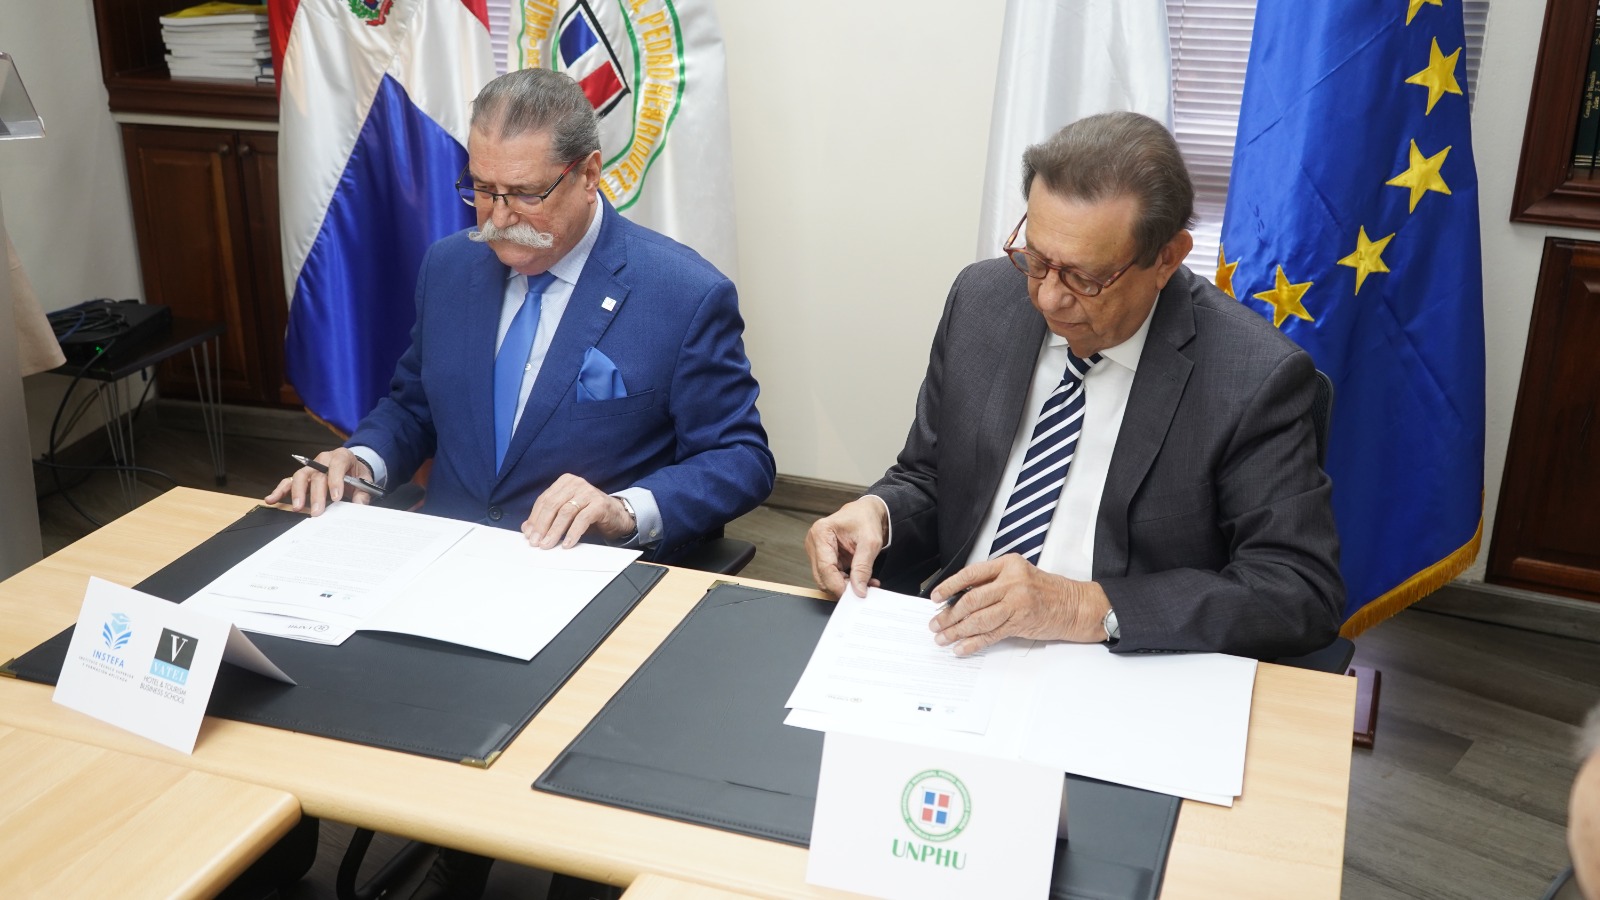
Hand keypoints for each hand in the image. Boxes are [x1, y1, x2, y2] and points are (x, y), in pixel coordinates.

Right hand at [264, 448, 374, 514]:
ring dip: (298, 493)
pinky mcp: (302, 476)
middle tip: (317, 511)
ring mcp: (310, 467)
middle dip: (317, 495)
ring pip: (300, 476)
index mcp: (341, 456)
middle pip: (317, 475)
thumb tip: (359, 505)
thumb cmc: (356, 474)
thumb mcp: (365, 481)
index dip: (335, 481)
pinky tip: (271, 499)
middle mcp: (323, 459)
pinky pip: (288, 481)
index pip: (337, 466)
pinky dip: (279, 491)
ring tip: (297, 508)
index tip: (336, 497)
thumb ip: (363, 493)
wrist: (351, 467)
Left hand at [523, 474, 634, 547]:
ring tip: (548, 544)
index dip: (535, 518)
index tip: (529, 534)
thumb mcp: (565, 514)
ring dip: (554, 530)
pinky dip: (573, 532)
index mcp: (565, 482)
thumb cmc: (588, 514)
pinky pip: (582, 519)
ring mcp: (589, 492)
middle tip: (536, 542)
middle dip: (542, 525)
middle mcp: (576, 483)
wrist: (616, 516)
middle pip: (552, 504)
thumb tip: (526, 529)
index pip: (544, 500)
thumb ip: (547, 518)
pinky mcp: (600, 503)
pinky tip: (567, 543)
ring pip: (565, 511)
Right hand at [805, 497, 888, 598]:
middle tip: (863, 589)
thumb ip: (863, 567)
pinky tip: (860, 579)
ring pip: (826, 579)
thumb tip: (858, 589)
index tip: (854, 594)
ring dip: (845, 585)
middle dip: (842, 586)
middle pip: (822, 576)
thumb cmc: (866, 519)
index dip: (838, 585)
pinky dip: (845, 581)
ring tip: (865, 582)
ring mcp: (817, 551)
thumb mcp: (870, 543)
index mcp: (821, 532)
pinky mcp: (823, 558)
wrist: (867, 513)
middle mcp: (814, 542)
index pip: (825, 568)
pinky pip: (831, 576)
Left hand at [927, 555, 1111, 655]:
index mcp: (1008, 564)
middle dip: (949, 614)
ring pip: (978, 619)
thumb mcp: (1019, 575)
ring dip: (957, 631)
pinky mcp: (1020, 622)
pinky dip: (973, 643)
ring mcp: (1017, 602)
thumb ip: (993, 582)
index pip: (971, 574)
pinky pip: (990, 634)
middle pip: (971, 599)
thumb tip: (959, 599)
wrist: (1074, 606)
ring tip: (943, 638)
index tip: (935, 597)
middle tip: (935, 624)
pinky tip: (961, 647)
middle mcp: (1012, 581)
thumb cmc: (1046, 591)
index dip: (949, 586)